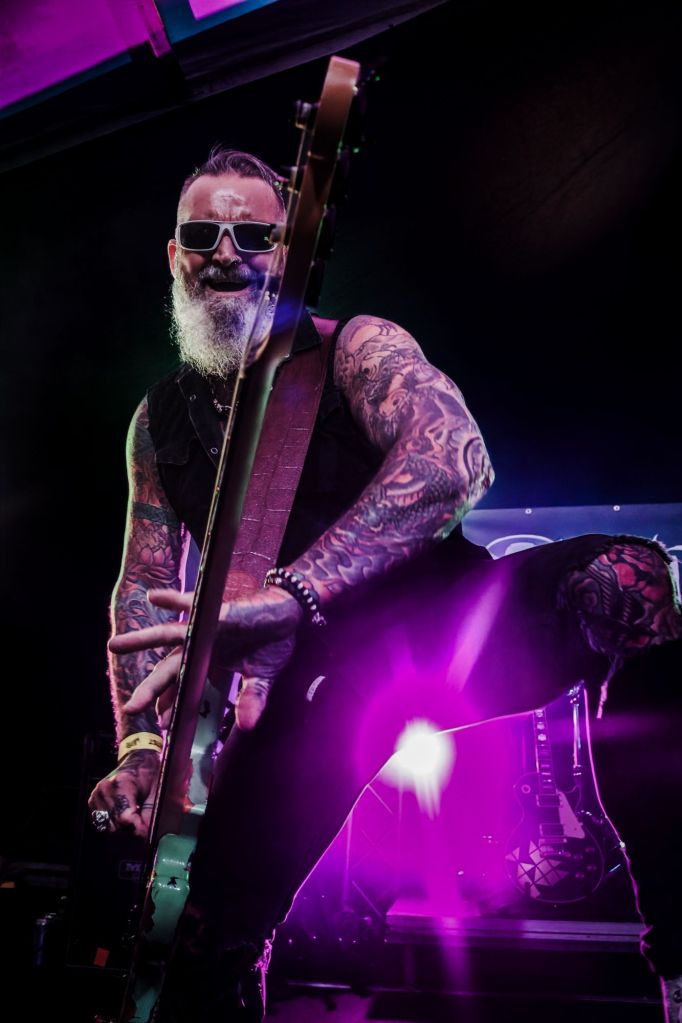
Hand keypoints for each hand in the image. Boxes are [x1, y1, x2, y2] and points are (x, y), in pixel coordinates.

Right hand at [87, 749, 159, 839]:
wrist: (138, 761)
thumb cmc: (148, 774)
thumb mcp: (157, 791)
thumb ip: (151, 813)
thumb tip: (145, 834)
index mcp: (122, 782)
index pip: (124, 816)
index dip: (137, 827)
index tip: (146, 831)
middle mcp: (104, 789)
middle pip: (115, 824)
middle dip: (131, 829)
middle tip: (143, 823)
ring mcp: (96, 795)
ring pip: (108, 826)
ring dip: (123, 828)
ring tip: (135, 816)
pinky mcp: (93, 802)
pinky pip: (103, 823)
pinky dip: (115, 823)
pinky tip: (125, 814)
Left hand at [110, 586, 302, 729]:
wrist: (289, 611)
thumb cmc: (271, 642)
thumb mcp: (261, 677)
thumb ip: (252, 699)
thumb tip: (247, 726)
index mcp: (207, 663)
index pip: (183, 687)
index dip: (170, 704)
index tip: (161, 723)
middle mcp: (200, 645)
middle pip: (170, 669)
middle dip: (150, 689)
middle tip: (131, 708)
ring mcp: (206, 627)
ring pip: (169, 636)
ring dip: (142, 640)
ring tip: (114, 645)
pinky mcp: (218, 610)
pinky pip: (191, 603)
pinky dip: (174, 600)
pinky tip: (154, 597)